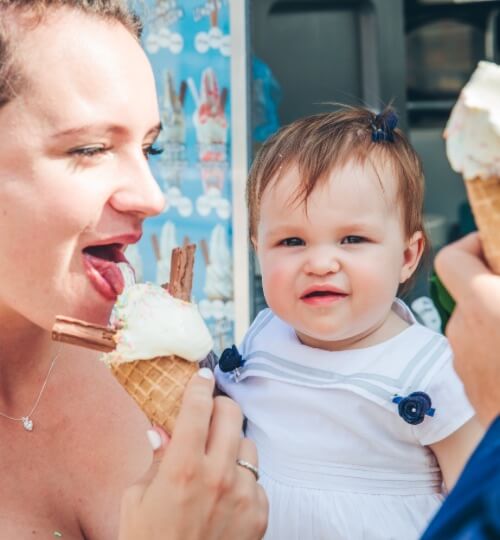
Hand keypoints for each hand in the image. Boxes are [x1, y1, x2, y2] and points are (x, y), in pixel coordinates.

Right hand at [119, 368, 268, 539]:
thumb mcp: (136, 500)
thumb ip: (154, 459)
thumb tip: (162, 428)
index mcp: (182, 468)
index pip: (197, 408)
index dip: (199, 386)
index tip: (201, 377)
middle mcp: (218, 476)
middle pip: (231, 414)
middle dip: (220, 406)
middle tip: (210, 412)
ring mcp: (243, 495)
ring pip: (248, 444)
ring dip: (232, 444)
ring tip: (217, 461)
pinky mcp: (260, 513)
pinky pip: (257, 479)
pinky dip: (242, 479)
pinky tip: (226, 495)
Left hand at [435, 233, 499, 425]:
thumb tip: (496, 274)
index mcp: (484, 303)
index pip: (452, 260)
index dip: (470, 246)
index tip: (493, 245)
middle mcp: (464, 328)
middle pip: (467, 292)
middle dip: (493, 285)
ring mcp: (465, 359)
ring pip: (476, 324)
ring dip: (497, 317)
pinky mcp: (472, 384)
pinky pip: (480, 352)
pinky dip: (497, 346)